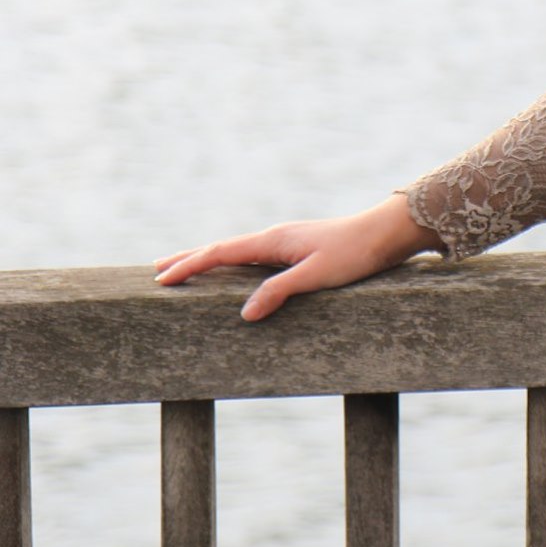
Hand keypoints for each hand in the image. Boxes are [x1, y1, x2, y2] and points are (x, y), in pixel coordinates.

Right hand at [152, 194, 439, 321]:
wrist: (387, 232)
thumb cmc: (356, 253)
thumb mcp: (317, 276)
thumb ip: (280, 291)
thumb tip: (244, 313)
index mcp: (273, 240)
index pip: (220, 252)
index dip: (189, 266)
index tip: (161, 279)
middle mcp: (275, 236)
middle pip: (222, 248)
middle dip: (189, 259)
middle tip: (157, 271)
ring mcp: (286, 241)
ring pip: (237, 250)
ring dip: (209, 259)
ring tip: (185, 268)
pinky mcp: (298, 248)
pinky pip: (254, 255)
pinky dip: (232, 262)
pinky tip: (234, 271)